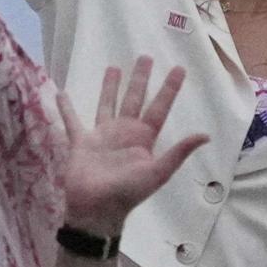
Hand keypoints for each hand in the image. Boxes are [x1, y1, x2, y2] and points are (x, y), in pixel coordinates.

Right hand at [59, 60, 206, 237]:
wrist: (96, 209)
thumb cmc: (128, 192)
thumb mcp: (157, 172)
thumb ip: (178, 152)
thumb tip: (205, 135)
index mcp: (144, 138)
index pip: (159, 108)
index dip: (169, 89)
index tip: (178, 69)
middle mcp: (125, 133)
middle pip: (134, 99)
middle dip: (140, 80)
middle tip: (146, 57)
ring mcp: (102, 136)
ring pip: (107, 104)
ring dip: (110, 87)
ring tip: (113, 67)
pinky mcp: (81, 142)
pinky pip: (73, 121)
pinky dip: (66, 108)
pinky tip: (61, 93)